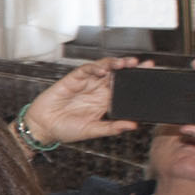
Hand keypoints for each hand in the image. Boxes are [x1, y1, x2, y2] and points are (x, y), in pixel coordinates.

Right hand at [24, 57, 142, 146]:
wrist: (43, 127)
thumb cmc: (65, 130)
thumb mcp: (92, 131)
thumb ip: (112, 128)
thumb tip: (133, 126)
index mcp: (104, 102)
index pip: (125, 88)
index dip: (136, 81)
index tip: (151, 77)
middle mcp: (97, 90)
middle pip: (118, 75)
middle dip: (131, 68)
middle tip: (145, 64)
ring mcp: (86, 83)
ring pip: (104, 68)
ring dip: (115, 64)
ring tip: (126, 63)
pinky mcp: (73, 78)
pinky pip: (86, 69)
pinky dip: (95, 67)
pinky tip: (102, 70)